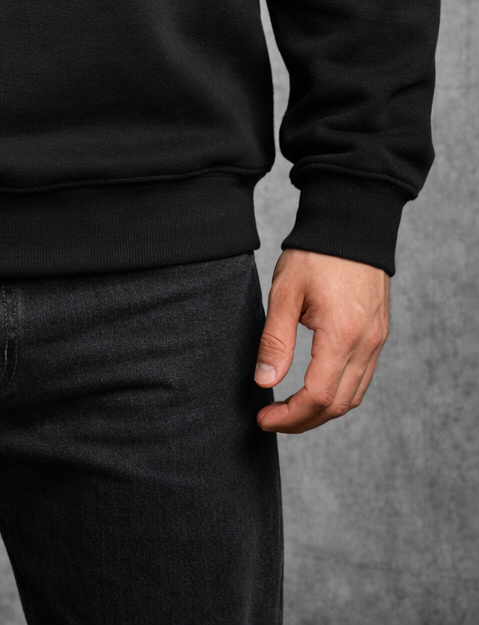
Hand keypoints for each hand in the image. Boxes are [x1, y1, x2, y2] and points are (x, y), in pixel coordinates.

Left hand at [254, 248, 388, 433]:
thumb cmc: (315, 253)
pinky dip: (340, 392)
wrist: (351, 224)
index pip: (319, 397)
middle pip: (339, 405)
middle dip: (304, 421)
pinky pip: (363, 377)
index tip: (263, 419)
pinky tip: (316, 387)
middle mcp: (366, 344)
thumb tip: (264, 382)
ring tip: (290, 410)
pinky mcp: (379, 334)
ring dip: (323, 411)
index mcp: (342, 335)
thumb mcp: (285, 292)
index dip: (290, 416)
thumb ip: (275, 340)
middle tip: (272, 420)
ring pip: (354, 396)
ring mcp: (377, 340)